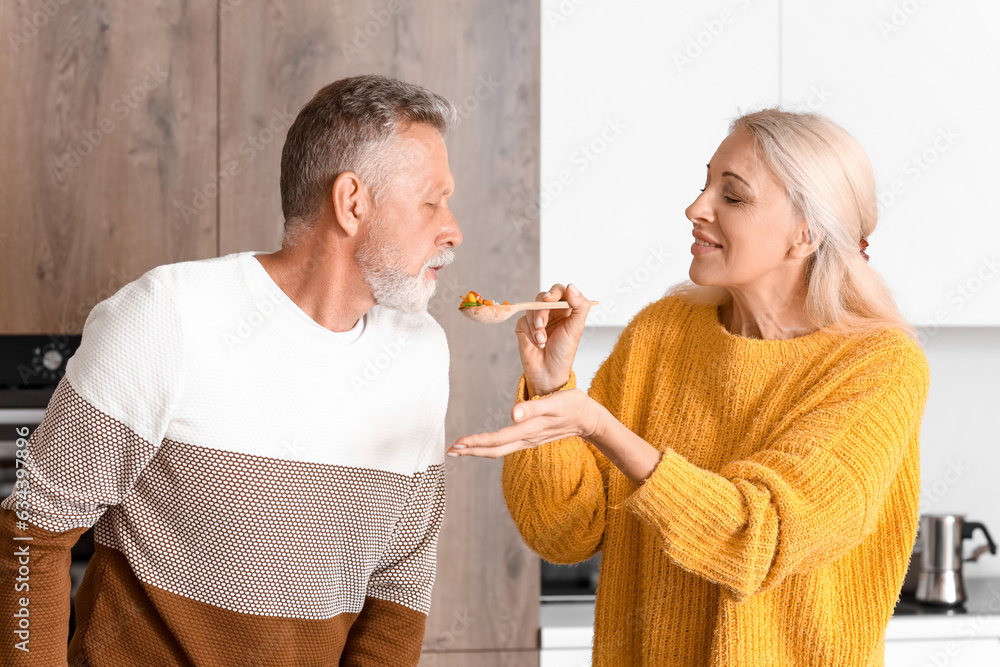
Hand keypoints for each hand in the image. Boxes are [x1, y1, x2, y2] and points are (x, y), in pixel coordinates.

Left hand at [447, 389, 605, 458]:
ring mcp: (528, 440)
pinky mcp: (531, 437)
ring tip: (460, 448)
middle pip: (494, 450)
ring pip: (499, 450)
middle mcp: (526, 439)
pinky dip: (490, 446)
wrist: (590, 419)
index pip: (497, 439)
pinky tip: (483, 444)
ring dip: (478, 449)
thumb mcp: (556, 403)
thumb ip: (534, 408)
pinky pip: (506, 446)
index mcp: (529, 430)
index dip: (476, 442)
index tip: (458, 443)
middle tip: (450, 450)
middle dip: (471, 450)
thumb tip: (512, 414)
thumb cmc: (574, 406)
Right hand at [515, 283, 591, 395]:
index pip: (559, 291)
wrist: (548, 372)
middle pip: (542, 297)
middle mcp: (551, 311)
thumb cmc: (564, 352)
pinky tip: (537, 343)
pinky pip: (522, 321)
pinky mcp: (524, 326)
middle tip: (542, 324)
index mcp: (565, 309)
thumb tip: (572, 286)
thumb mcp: (576, 328)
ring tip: (542, 340)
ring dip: (536, 326)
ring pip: (531, 309)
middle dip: (541, 311)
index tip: (551, 299)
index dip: (554, 292)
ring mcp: (536, 318)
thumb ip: (580, 306)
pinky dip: (530, 333)